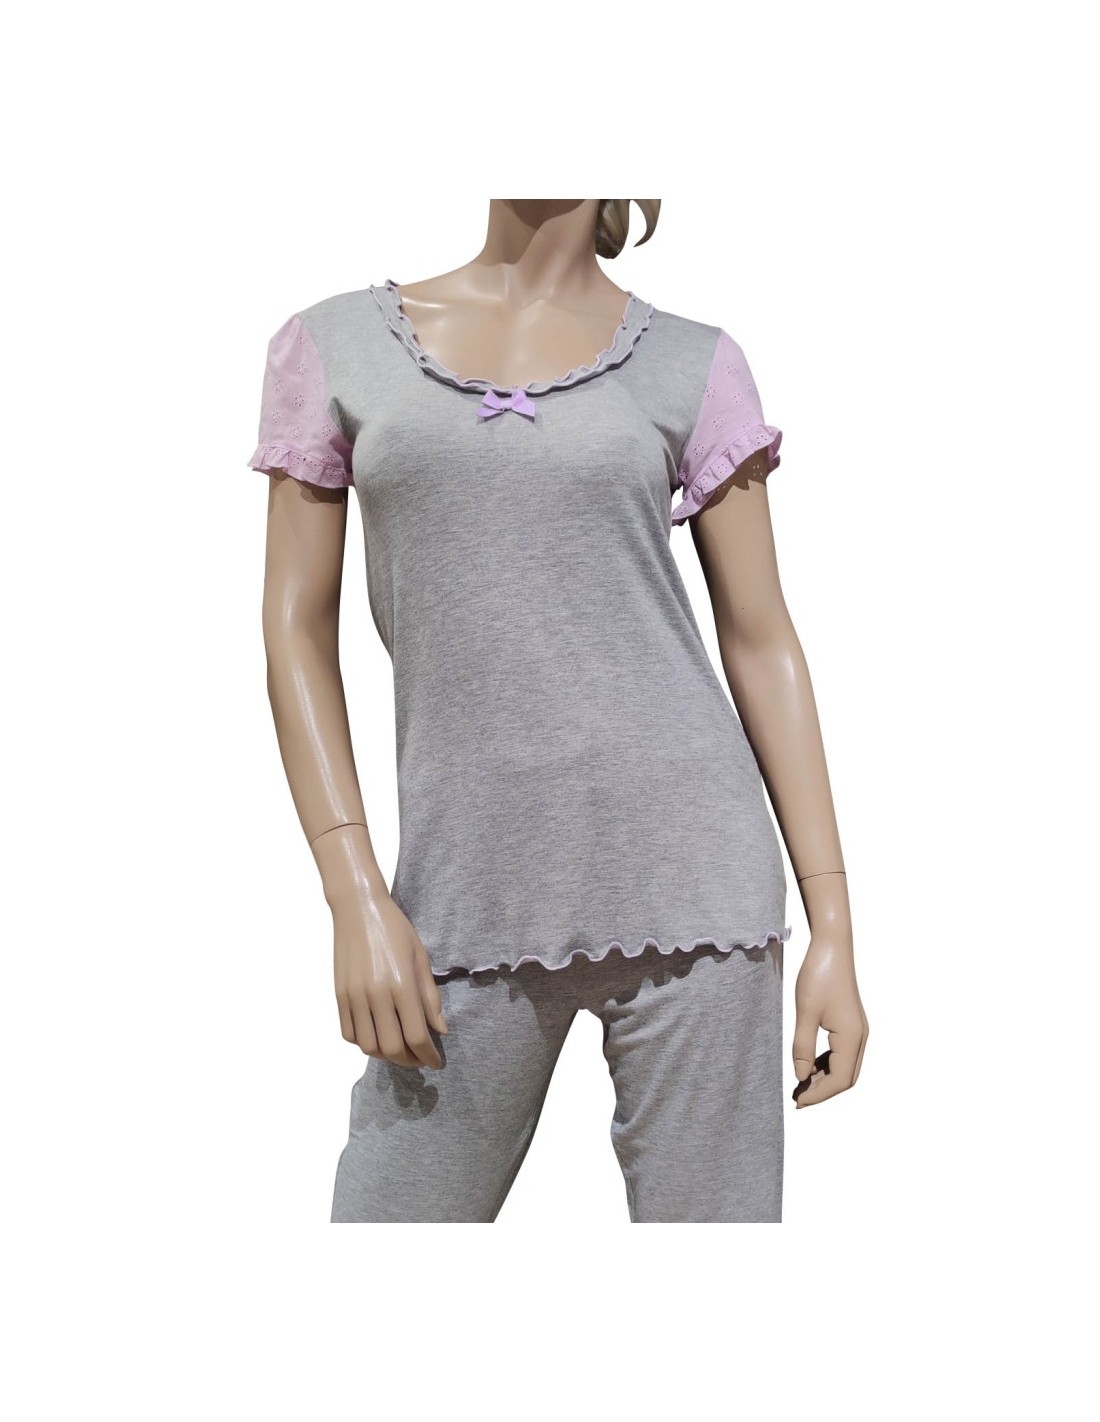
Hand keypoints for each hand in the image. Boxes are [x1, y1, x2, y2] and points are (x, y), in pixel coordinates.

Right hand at [331, 883, 448, 1069]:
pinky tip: (377, 1035)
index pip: (417, 1036)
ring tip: (400, 1049)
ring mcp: (354, 997)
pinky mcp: (339, 995)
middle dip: (410, 1061)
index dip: (428, 1056)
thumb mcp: (421, 959)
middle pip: (392, 1048)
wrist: (358, 909)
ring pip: (368, 1046)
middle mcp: (376, 995)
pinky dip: (364, 1043)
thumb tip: (440, 1031)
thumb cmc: (396, 929)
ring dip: (386, 1055)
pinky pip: (349, 1033)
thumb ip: (430, 997)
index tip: (436, 1062)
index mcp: (402, 985)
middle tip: (420, 1058)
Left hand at [791, 931, 867, 1107]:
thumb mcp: (805, 1013)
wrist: (832, 947)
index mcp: (851, 1037)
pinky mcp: (851, 1023)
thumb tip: (801, 1078)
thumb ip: (803, 1048)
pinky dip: (826, 1064)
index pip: (839, 1080)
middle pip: (845, 1078)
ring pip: (844, 1067)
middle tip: (796, 1096)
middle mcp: (860, 1037)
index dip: (818, 1095)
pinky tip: (808, 1065)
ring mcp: (857, 1030)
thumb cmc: (818, 975)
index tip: (796, 1100)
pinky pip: (842, 1053)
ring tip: (799, 1084)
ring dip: (824, 1078)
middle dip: (822, 1091)